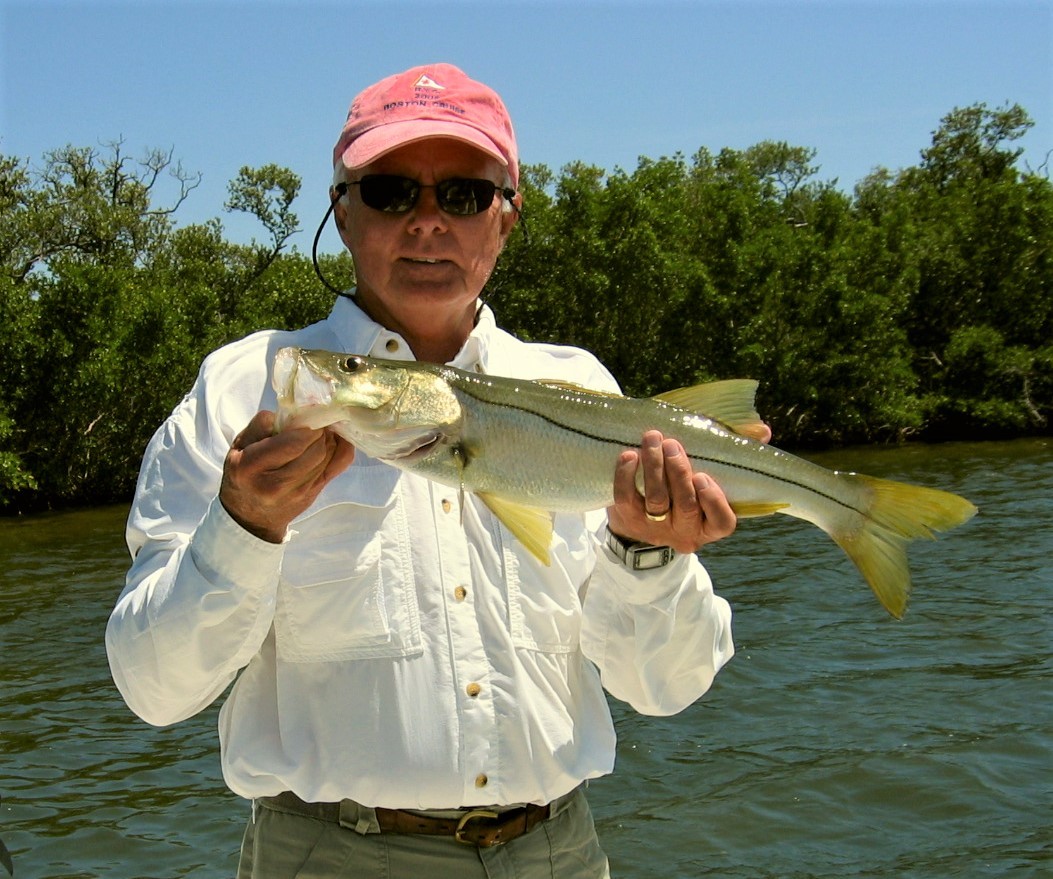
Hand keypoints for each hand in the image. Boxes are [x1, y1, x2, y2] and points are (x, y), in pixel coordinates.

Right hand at [219, 411, 355, 542]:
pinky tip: (335, 440)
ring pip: (327, 455)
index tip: (306, 417)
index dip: (307, 426)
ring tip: (317, 433)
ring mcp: (299, 492)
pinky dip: (341, 448)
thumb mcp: (240, 446)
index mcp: (252, 467)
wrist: (250, 517)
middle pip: (315, 449)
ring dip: (327, 439)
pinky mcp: (314, 494)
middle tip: (312, 424)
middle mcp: (276, 484)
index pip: (294, 443)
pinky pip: (339, 465)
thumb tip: (293, 412)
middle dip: (318, 432)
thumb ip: (261, 425)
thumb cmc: (243, 474)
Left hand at [607, 430, 736, 553]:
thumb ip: (734, 458)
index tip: (702, 476)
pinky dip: (625, 475)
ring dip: (654, 466)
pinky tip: (629, 455)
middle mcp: (685, 531)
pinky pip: (626, 499)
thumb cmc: (686, 493)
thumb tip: (764, 431)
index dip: (713, 501)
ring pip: (657, 500)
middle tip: (671, 444)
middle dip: (678, 472)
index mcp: (710, 525)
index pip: (722, 522)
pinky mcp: (629, 520)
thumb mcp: (710, 483)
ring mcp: (656, 528)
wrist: (642, 522)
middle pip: (686, 505)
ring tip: (653, 439)